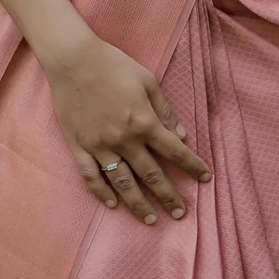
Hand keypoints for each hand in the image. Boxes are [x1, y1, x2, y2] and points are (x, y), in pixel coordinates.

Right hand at [44, 30, 210, 225]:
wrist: (72, 58)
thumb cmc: (112, 64)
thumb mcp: (147, 81)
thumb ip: (165, 110)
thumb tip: (181, 136)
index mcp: (144, 122)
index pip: (175, 151)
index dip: (192, 166)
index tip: (205, 179)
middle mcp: (125, 140)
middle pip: (152, 175)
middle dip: (168, 196)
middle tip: (180, 214)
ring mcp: (100, 146)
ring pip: (123, 183)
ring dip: (139, 205)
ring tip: (151, 220)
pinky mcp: (79, 146)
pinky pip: (91, 176)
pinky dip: (102, 193)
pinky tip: (113, 205)